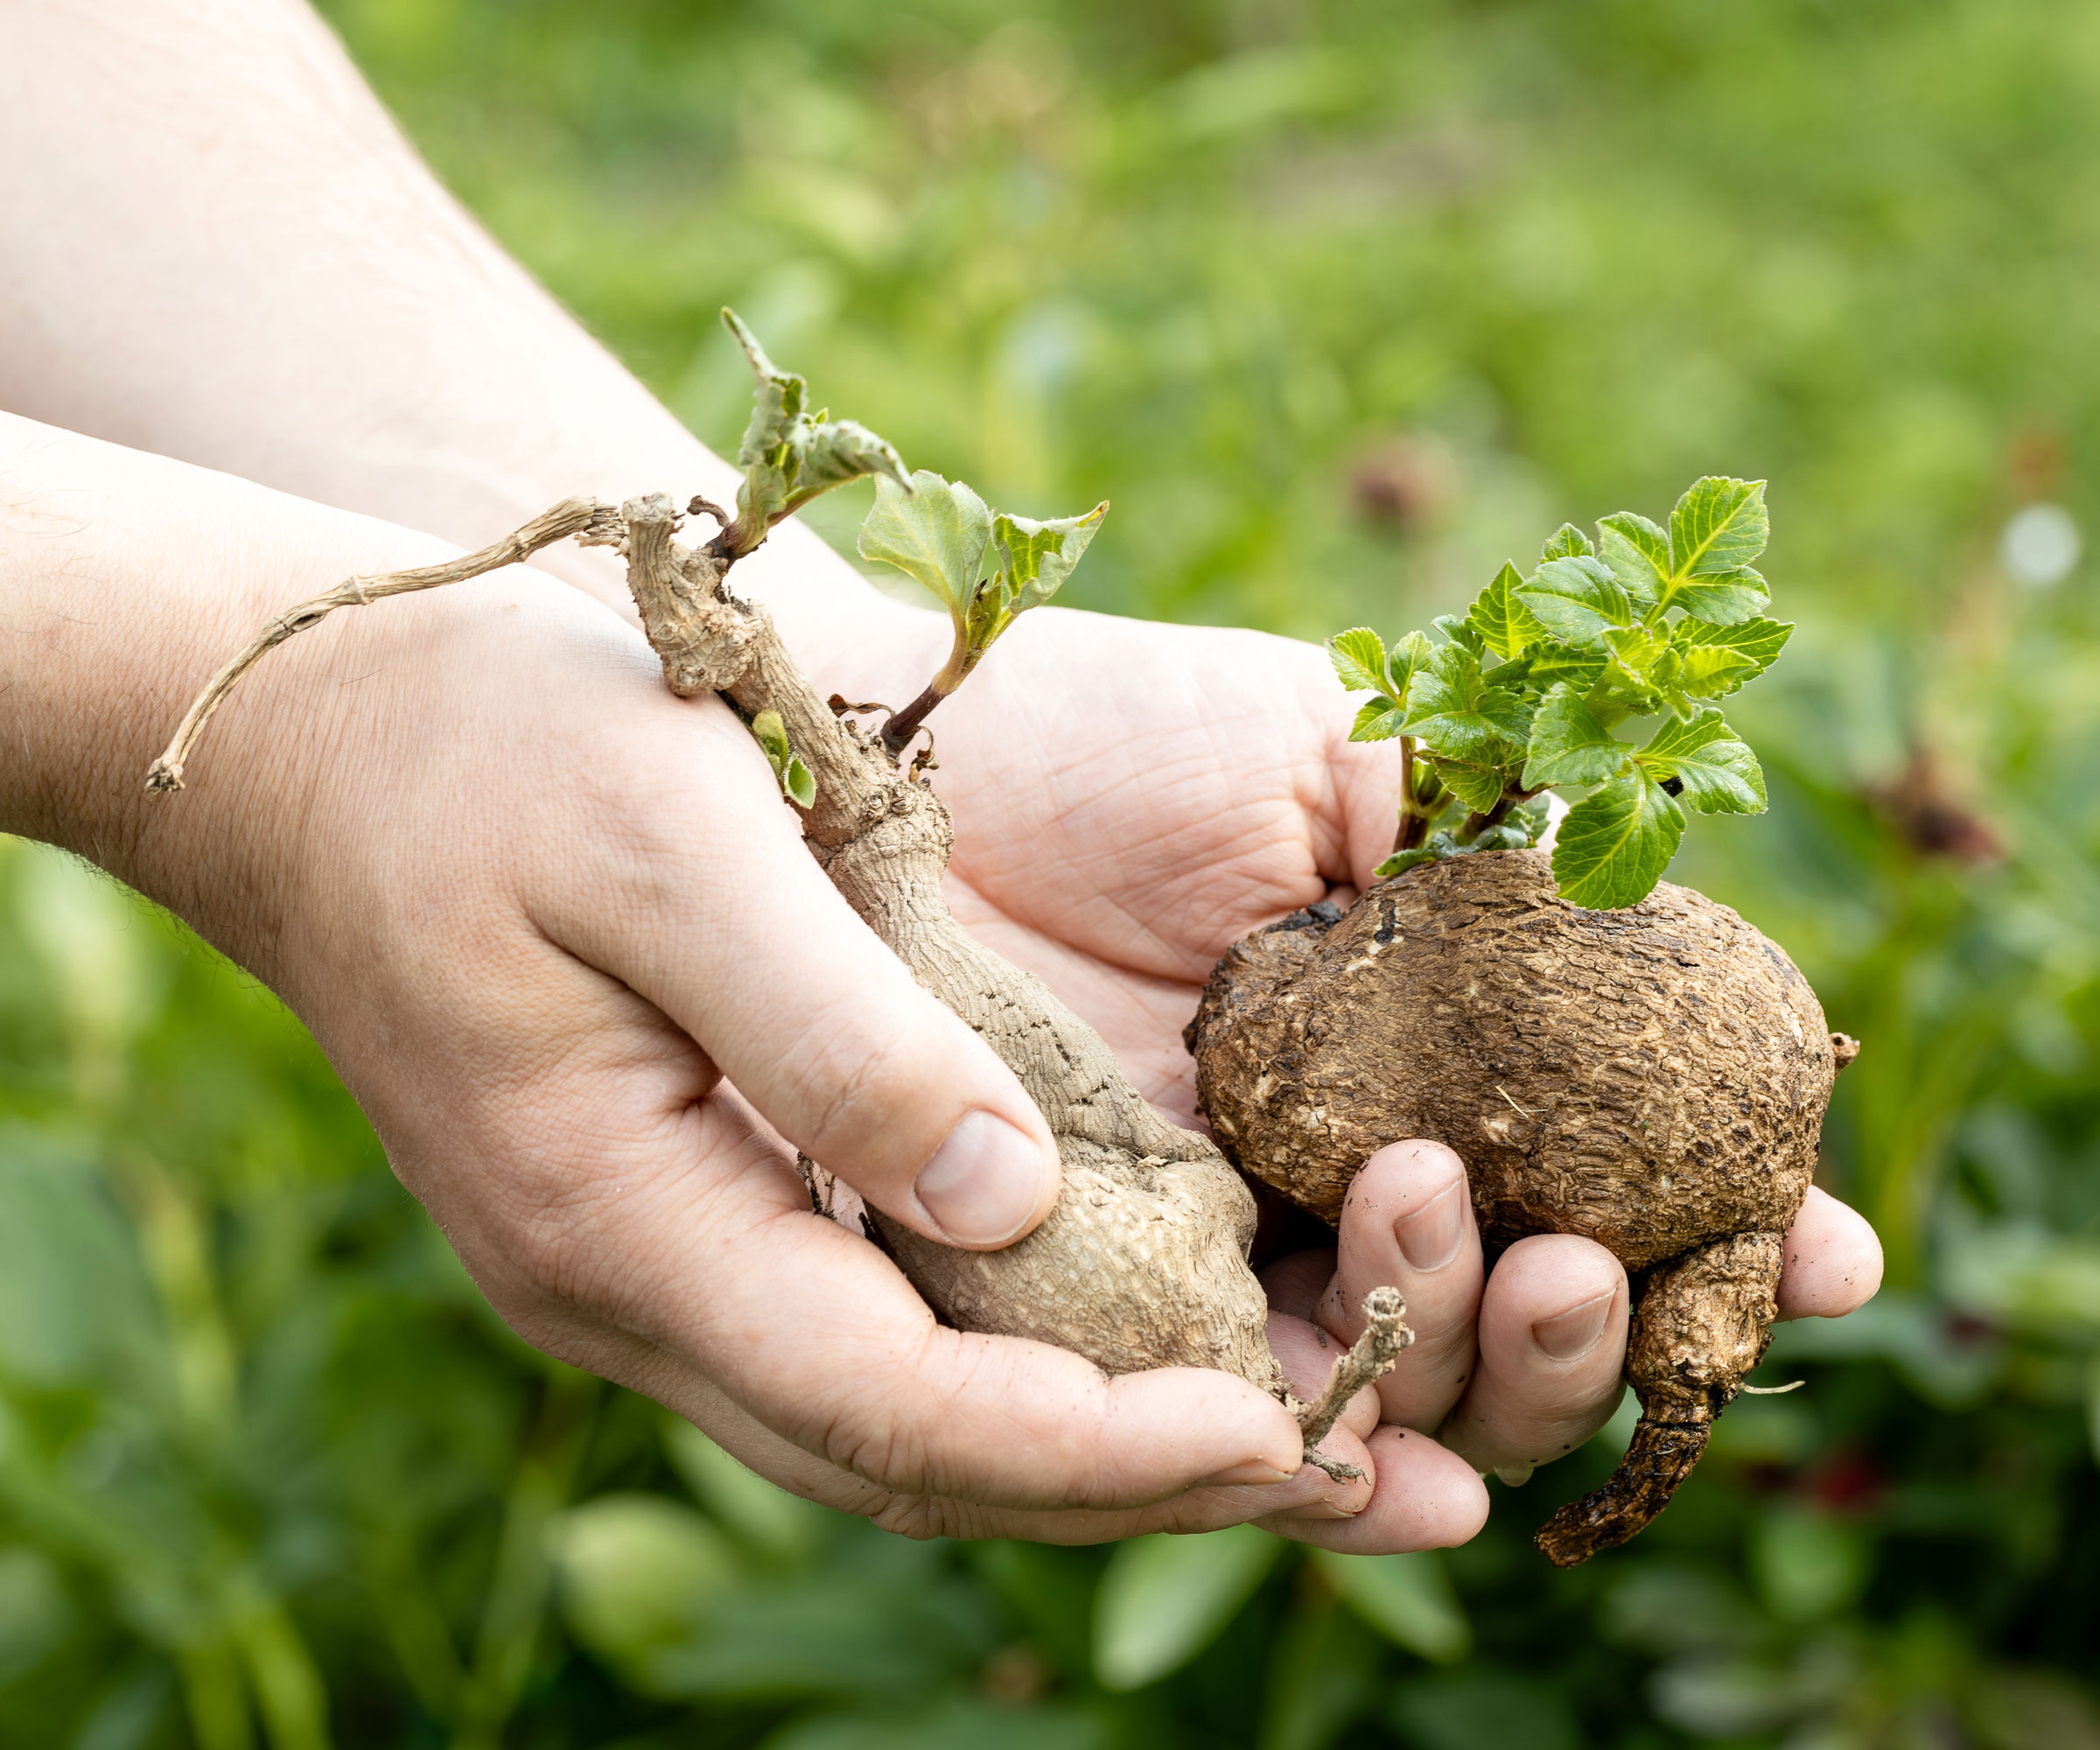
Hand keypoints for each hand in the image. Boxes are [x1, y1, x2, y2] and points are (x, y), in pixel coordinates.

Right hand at [2, 418, 1489, 1548]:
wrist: (324, 742)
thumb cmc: (483, 753)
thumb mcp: (662, 847)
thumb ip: (833, 1032)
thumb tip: (1008, 1200)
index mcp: (621, 1218)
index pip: (888, 1405)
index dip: (1095, 1448)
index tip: (1286, 1444)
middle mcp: (651, 1285)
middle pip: (930, 1455)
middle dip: (1159, 1487)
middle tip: (1390, 1487)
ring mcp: (675, 1257)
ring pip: (926, 1413)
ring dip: (1130, 1441)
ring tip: (1345, 1445)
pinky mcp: (715, 1201)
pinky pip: (904, 1323)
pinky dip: (1052, 1350)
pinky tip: (1177, 1328)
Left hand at [829, 604, 1884, 1521]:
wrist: (900, 756)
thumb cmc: (1117, 736)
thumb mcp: (1343, 757)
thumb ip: (1492, 853)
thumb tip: (1671, 950)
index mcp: (1414, 1064)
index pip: (1591, 1182)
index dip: (1715, 1232)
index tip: (1815, 1247)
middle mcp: (1327, 1175)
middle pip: (1506, 1326)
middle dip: (1596, 1328)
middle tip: (1606, 1263)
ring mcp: (1213, 1248)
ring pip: (1392, 1397)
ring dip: (1492, 1382)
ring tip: (1523, 1276)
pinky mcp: (1088, 1304)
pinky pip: (1219, 1424)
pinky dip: (1326, 1468)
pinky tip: (1398, 1480)